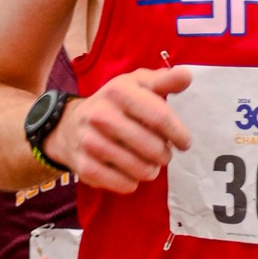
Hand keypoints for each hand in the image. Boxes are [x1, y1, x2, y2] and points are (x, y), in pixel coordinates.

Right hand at [46, 66, 192, 190]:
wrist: (70, 124)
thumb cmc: (114, 103)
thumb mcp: (137, 85)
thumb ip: (164, 80)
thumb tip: (187, 75)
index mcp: (118, 91)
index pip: (159, 117)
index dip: (178, 133)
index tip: (184, 142)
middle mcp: (101, 115)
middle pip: (151, 146)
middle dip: (165, 155)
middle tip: (164, 155)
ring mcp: (90, 141)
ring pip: (138, 168)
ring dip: (150, 170)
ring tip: (150, 165)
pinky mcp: (84, 165)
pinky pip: (120, 183)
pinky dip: (132, 183)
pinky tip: (132, 175)